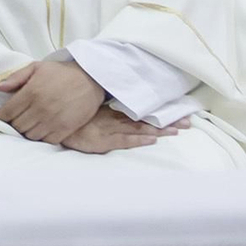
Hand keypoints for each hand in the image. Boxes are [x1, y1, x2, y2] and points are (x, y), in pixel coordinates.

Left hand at [0, 58, 105, 144]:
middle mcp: (40, 108)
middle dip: (13, 124)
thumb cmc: (61, 72)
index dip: (1, 117)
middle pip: (18, 126)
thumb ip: (16, 77)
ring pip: (30, 135)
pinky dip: (42, 137)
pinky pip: (47, 141)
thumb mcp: (36, 67)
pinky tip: (41, 129)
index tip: (0, 117)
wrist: (89, 79)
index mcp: (31, 92)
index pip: (8, 112)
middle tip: (15, 120)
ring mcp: (53, 120)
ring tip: (28, 125)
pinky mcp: (65, 129)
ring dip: (26, 131)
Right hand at [62, 105, 186, 154]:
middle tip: (188, 122)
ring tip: (177, 131)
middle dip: (167, 121)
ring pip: (139, 129)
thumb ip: (109, 108)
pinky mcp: (103, 141)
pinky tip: (151, 140)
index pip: (142, 111)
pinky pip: (124, 140)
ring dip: (158, 130)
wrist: (57, 123)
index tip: (180, 112)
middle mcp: (116, 118)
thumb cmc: (76, 118)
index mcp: (114, 111)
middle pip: (145, 119)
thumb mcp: (93, 109)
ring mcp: (110, 129)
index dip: (161, 112)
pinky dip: (138, 140)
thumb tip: (125, 104)